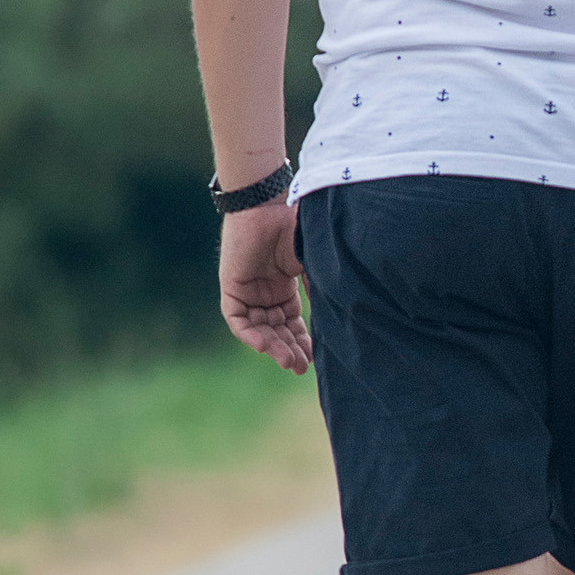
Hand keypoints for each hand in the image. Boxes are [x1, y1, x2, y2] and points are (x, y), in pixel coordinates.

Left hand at [219, 200, 311, 374]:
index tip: (314, 360)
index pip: (292, 323)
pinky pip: (238, 320)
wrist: (271, 205)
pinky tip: (265, 346)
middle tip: (301, 369)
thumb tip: (341, 320)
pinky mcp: (232, 287)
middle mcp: (266, 291)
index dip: (303, 342)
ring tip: (289, 362)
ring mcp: (248, 290)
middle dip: (289, 350)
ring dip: (272, 346)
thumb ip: (321, 290)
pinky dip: (250, 334)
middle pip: (276, 330)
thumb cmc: (296, 228)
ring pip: (259, 329)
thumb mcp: (314, 265)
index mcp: (285, 286)